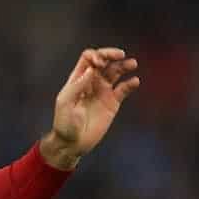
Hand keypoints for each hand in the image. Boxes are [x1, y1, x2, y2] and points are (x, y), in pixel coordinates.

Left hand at [42, 48, 139, 168]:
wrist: (72, 143)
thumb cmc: (64, 123)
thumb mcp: (65, 103)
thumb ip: (77, 86)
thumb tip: (91, 70)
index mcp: (78, 79)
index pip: (88, 58)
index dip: (95, 56)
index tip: (100, 64)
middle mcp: (91, 82)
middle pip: (104, 61)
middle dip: (111, 55)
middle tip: (120, 55)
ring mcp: (103, 92)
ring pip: (115, 72)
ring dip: (124, 65)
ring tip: (132, 64)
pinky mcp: (112, 103)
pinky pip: (123, 89)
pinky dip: (130, 84)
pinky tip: (134, 81)